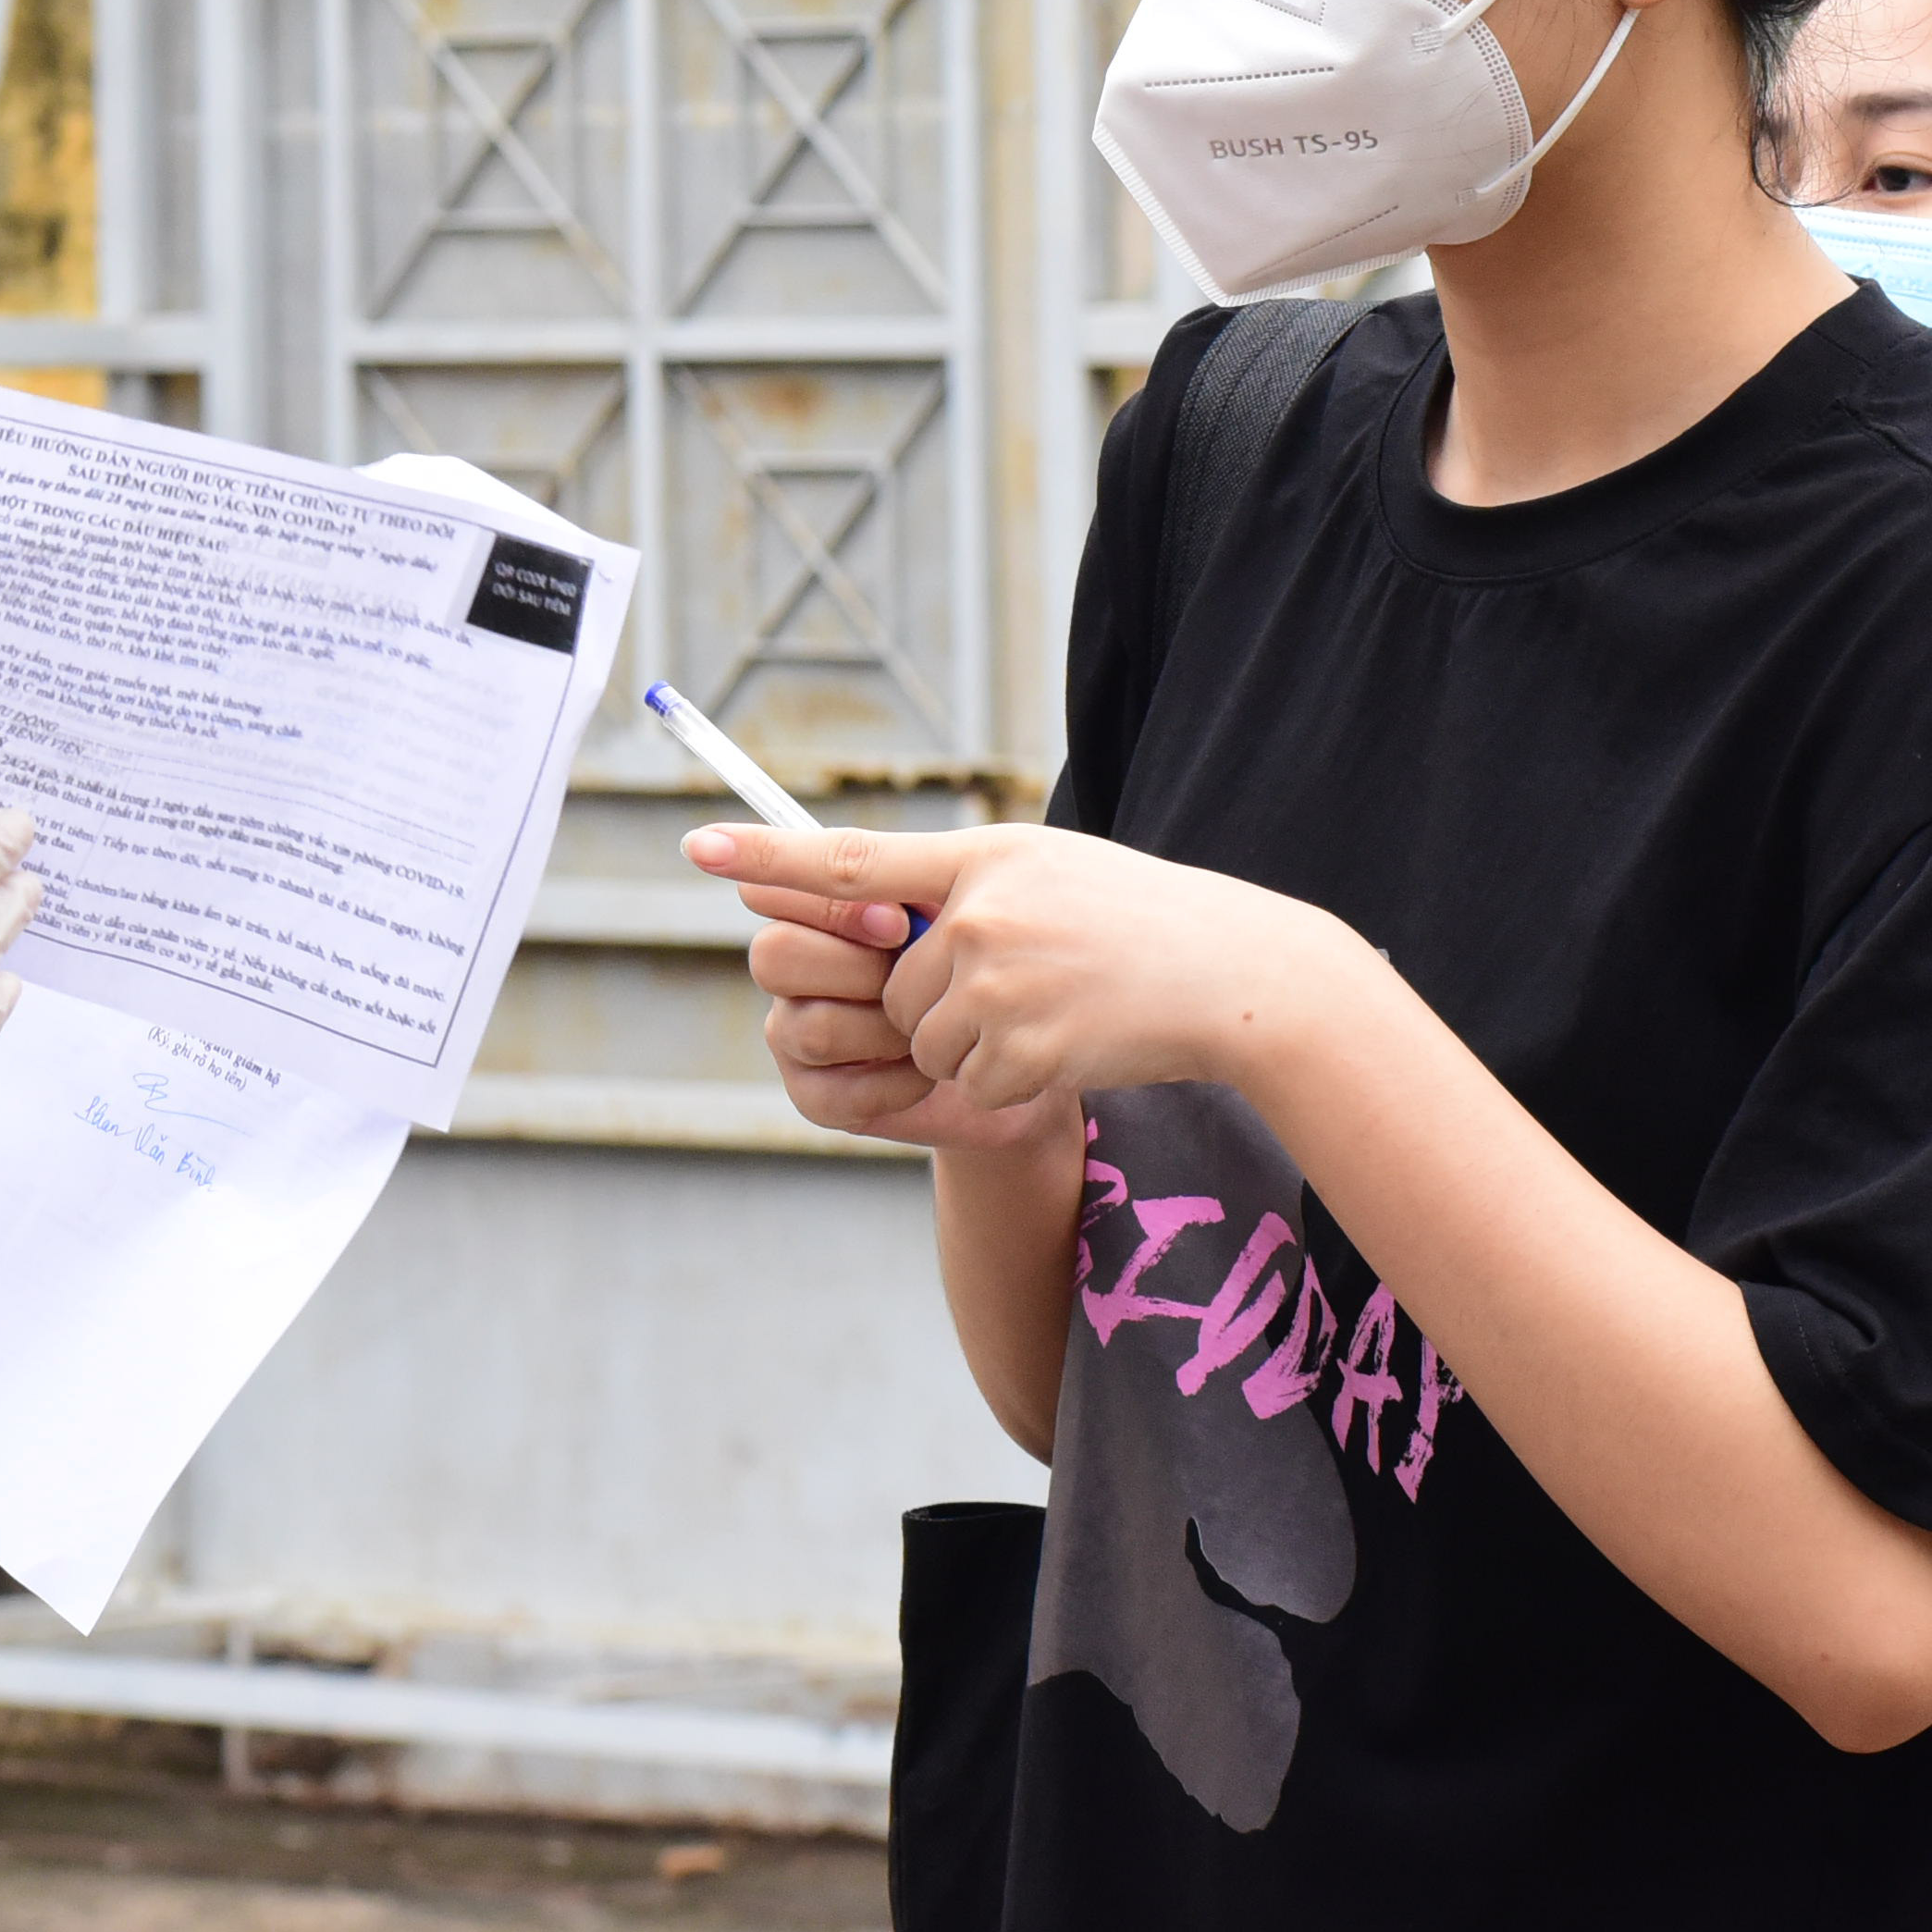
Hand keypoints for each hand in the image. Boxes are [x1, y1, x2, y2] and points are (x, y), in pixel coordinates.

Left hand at [688, 820, 1349, 1110]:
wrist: (1234, 976)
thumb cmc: (1137, 918)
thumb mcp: (1047, 868)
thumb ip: (961, 881)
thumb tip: (867, 901)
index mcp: (980, 857)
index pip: (850, 857)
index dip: (768, 858)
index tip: (697, 849)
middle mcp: (978, 916)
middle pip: (890, 985)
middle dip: (934, 1001)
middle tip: (1023, 982)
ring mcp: (998, 986)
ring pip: (923, 1039)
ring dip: (971, 1044)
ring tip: (1051, 1011)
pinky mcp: (1020, 1052)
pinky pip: (967, 1082)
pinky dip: (1005, 1080)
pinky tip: (1064, 1047)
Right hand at [732, 879, 1064, 1150]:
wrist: (1028, 1046)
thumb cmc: (992, 961)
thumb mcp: (961, 907)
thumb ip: (910, 887)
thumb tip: (887, 911)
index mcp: (814, 909)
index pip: (773, 892)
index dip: (829, 909)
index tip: (898, 924)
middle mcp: (794, 968)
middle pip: (775, 956)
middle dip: (858, 968)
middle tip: (918, 974)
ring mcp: (796, 1031)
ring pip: (809, 1026)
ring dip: (886, 1030)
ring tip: (937, 1025)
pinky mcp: (815, 1094)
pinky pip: (833, 1091)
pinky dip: (895, 1084)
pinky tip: (930, 1071)